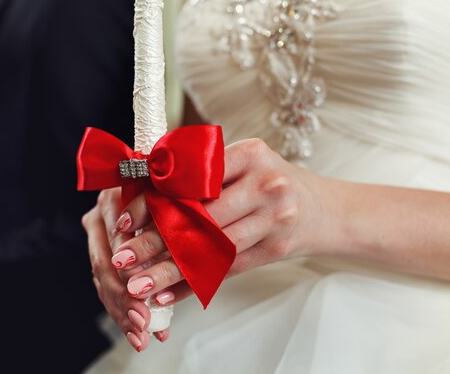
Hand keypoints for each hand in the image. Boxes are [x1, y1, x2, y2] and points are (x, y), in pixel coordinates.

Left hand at [89, 139, 337, 334]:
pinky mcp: (277, 248)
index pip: (191, 179)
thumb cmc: (273, 183)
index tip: (125, 221)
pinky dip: (195, 283)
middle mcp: (265, 183)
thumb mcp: (244, 166)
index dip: (154, 202)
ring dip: (168, 270)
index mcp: (250, 153)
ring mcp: (274, 217)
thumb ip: (203, 176)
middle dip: (154, 242)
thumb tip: (143, 197)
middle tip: (122, 260)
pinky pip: (227, 268)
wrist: (327, 210)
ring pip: (210, 248)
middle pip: (199, 217)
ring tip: (137, 285)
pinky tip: (169, 295)